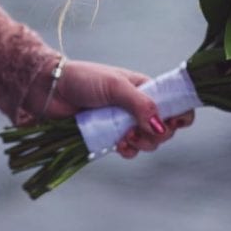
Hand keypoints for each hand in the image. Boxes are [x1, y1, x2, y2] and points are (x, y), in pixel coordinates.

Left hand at [39, 58, 194, 156]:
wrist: (50, 91)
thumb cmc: (82, 80)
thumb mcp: (115, 86)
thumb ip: (141, 105)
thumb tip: (162, 127)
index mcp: (145, 89)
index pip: (175, 103)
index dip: (179, 115)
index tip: (172, 122)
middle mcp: (137, 107)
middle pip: (165, 128)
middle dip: (157, 134)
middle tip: (140, 130)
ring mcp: (124, 123)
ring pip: (148, 142)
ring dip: (142, 144)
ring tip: (125, 137)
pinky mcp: (109, 137)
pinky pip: (129, 150)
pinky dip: (128, 151)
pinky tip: (117, 145)